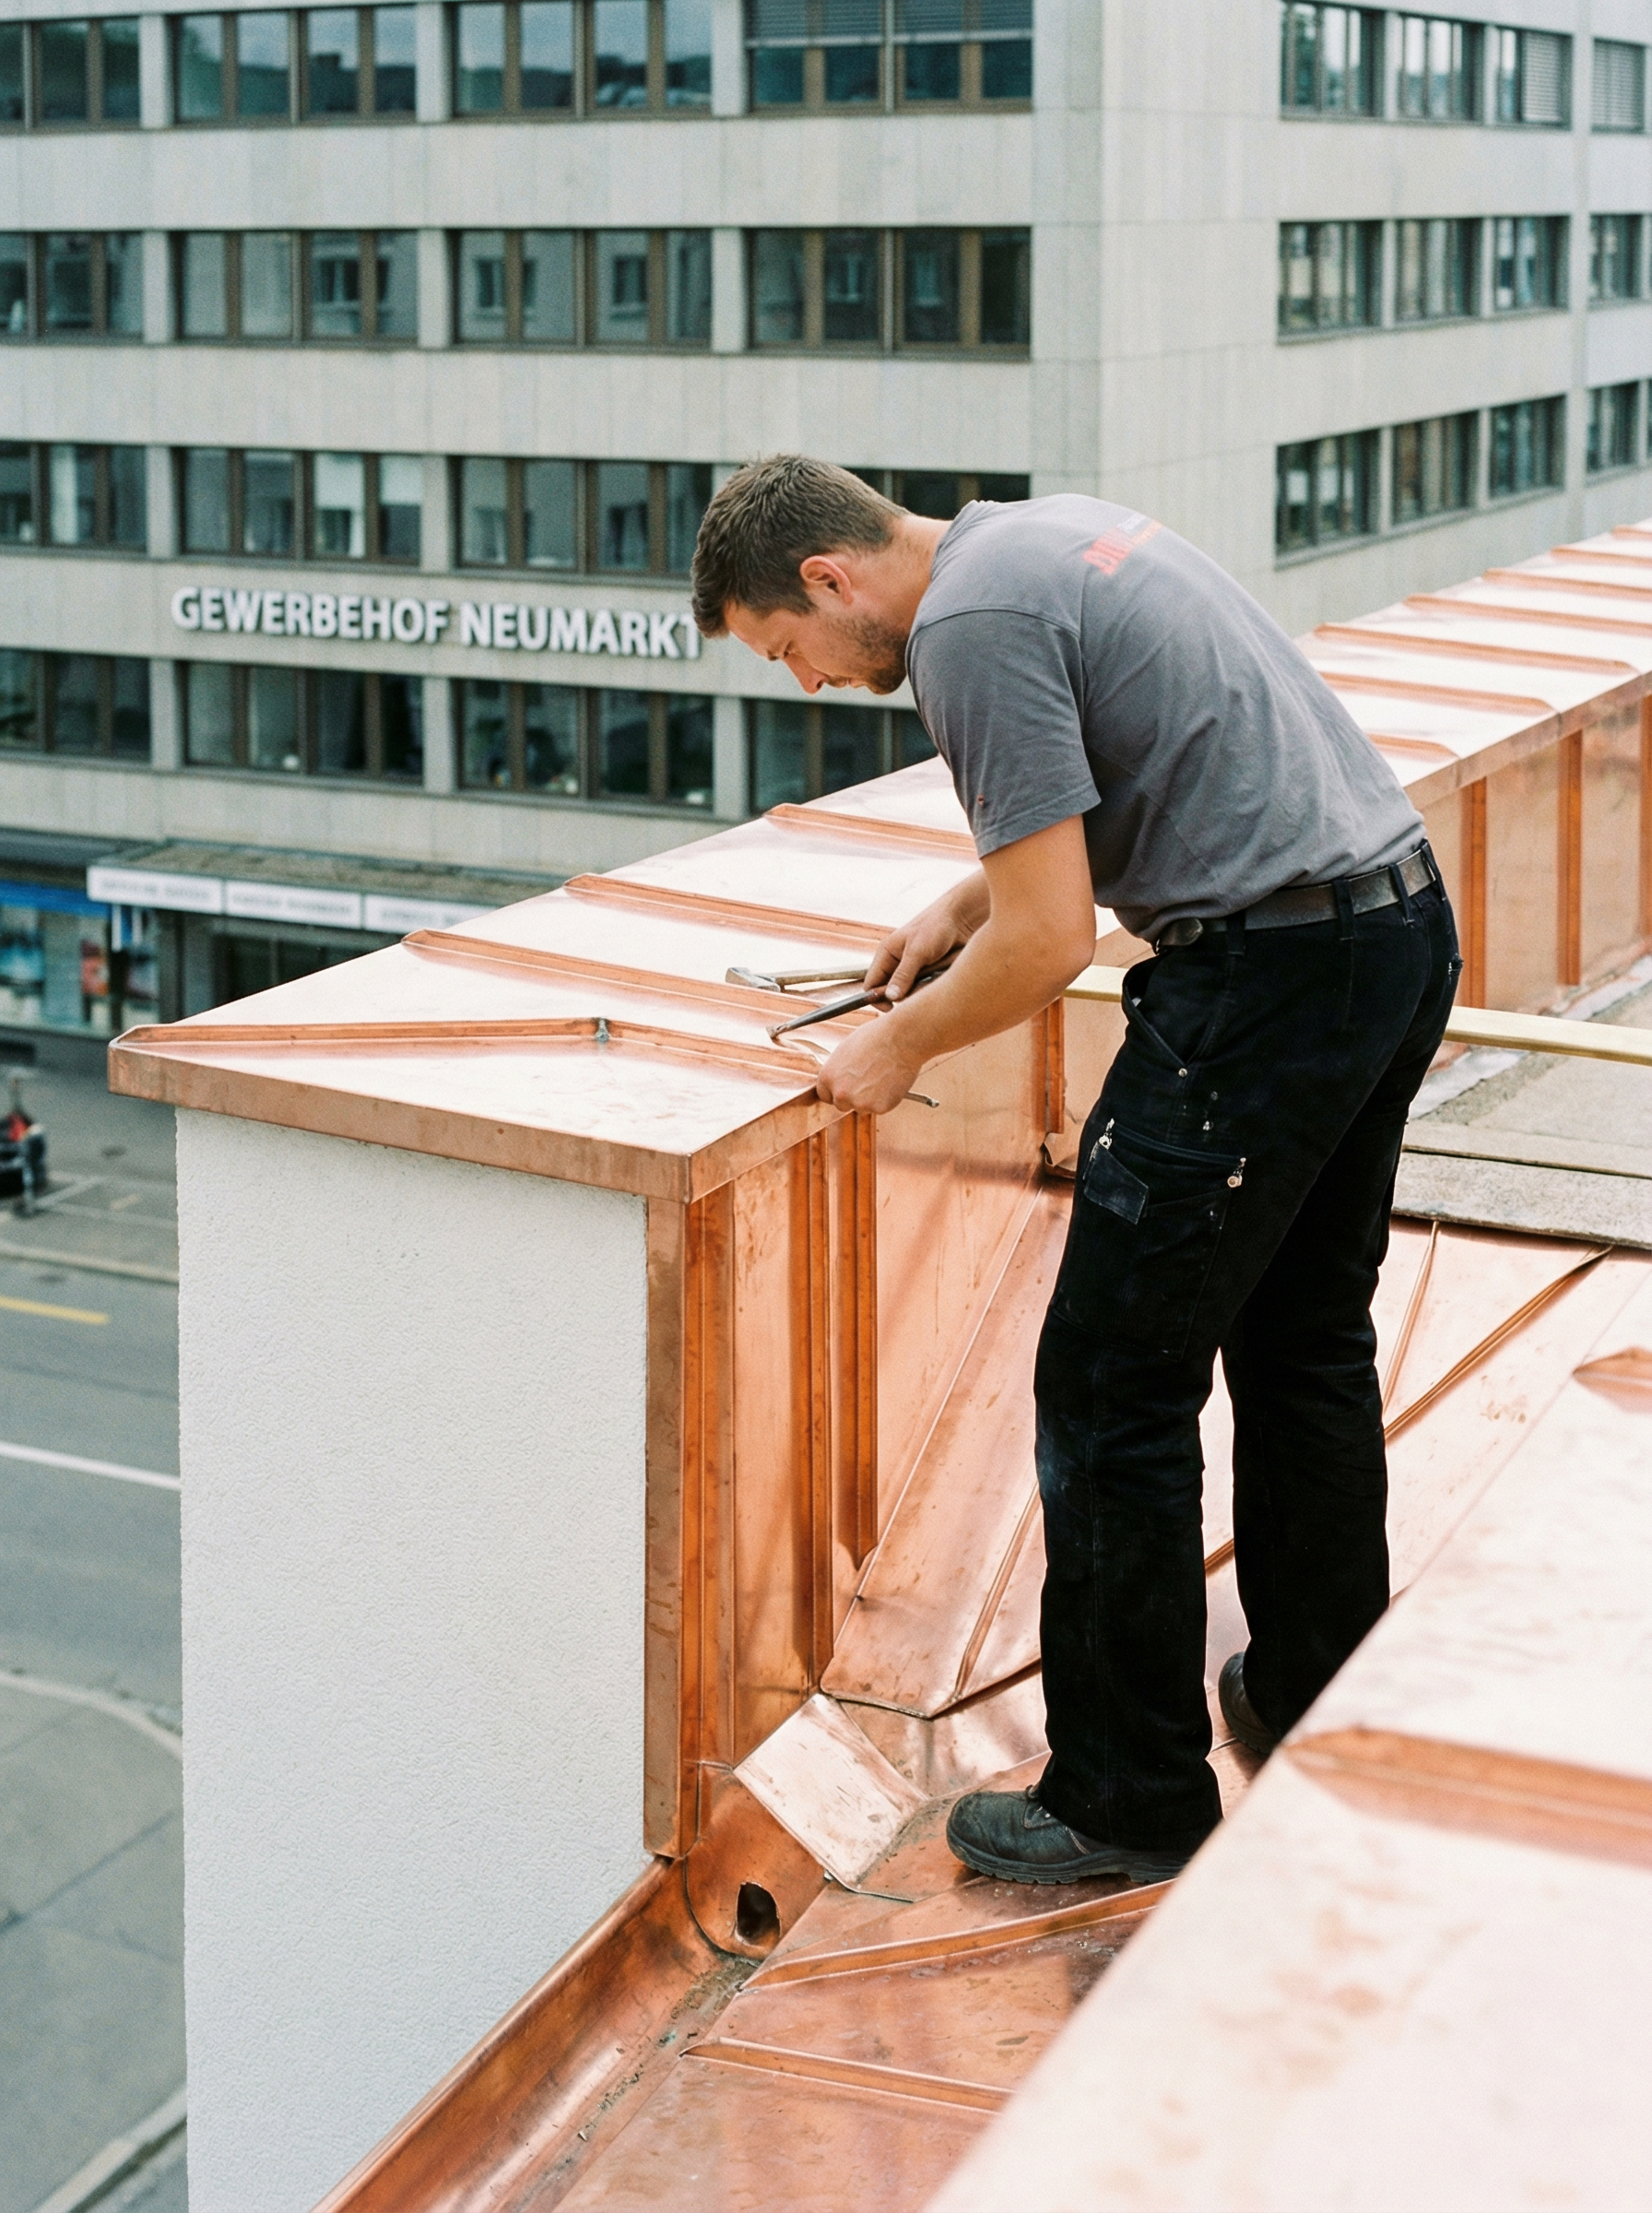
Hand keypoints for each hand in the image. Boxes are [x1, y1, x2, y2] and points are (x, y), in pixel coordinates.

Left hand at [814, 1010, 924, 1115]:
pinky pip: (880, 1108)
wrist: (901, 1038)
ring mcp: (859, 1102)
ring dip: (870, 1099)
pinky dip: (886, 1099)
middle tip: (867, 1081)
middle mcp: (840, 1093)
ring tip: (882, 1077)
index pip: (825, 1095)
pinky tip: (891, 1081)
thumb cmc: (875, 1037)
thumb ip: (839, 1070)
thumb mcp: (845, 1050)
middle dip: (852, 1097)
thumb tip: (839, 1078)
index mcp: (828, 1077)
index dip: (837, 1091)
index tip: (847, 1088)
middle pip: (841, 1105)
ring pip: (862, 1108)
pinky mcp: (879, 1107)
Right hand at [862, 872, 988, 1003]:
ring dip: (919, 992)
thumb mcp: (917, 951)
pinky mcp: (927, 975)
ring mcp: (912, 971)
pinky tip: (940, 979)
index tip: (891, 1008)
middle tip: (919, 991)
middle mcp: (896, 965)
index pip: (871, 984)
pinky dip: (930, 990)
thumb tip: (890, 997)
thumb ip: (903, 975)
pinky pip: (924, 991)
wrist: (963, 920)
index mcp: (886, 954)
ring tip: (934, 978)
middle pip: (890, 993)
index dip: (876, 998)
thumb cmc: (936, 928)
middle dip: (902, 997)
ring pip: (909, 994)